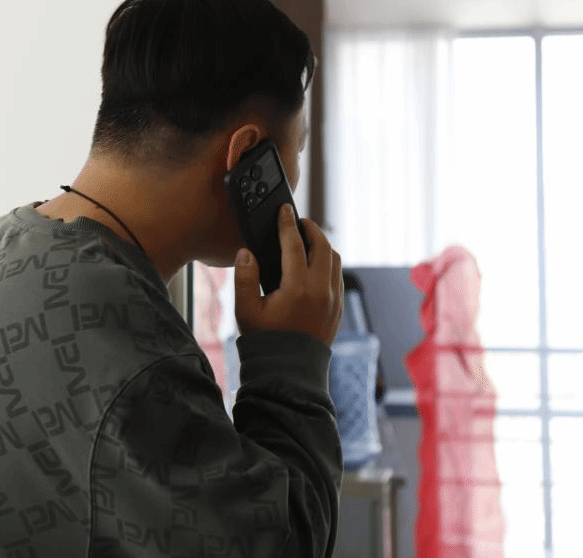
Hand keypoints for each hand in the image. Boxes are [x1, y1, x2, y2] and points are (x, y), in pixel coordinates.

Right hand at [233, 204, 343, 346]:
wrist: (289, 372)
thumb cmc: (265, 341)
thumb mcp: (246, 310)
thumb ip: (244, 278)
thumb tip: (246, 252)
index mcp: (297, 288)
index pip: (295, 245)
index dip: (288, 224)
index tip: (285, 210)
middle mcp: (320, 291)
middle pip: (323, 246)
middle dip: (311, 229)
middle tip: (298, 221)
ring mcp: (333, 301)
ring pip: (335, 260)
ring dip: (322, 245)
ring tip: (307, 240)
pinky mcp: (338, 309)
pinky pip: (338, 276)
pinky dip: (328, 263)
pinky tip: (315, 264)